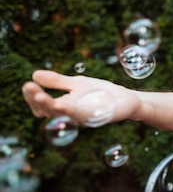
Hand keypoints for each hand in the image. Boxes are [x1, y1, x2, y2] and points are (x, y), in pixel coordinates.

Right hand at [22, 70, 138, 124]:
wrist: (127, 99)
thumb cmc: (102, 93)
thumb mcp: (77, 84)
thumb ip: (58, 81)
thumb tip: (34, 74)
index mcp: (65, 107)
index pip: (43, 105)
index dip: (33, 96)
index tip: (27, 84)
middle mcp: (72, 115)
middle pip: (50, 111)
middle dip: (38, 100)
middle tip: (30, 88)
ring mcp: (85, 117)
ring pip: (64, 115)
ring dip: (51, 106)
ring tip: (40, 97)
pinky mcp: (99, 117)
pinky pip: (83, 116)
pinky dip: (72, 111)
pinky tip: (64, 105)